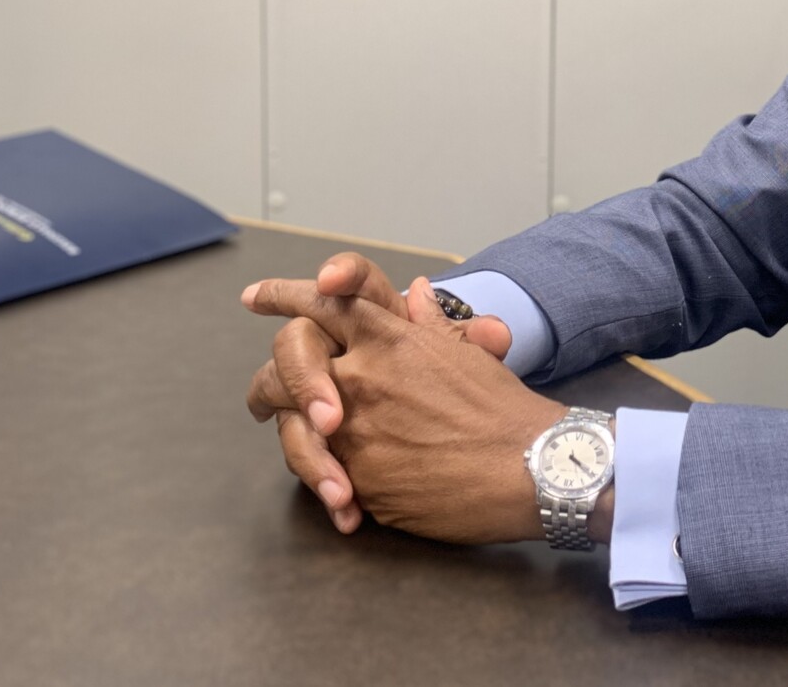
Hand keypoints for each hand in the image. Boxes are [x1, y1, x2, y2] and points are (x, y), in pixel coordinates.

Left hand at [244, 276, 566, 543]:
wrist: (530, 466)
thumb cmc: (505, 410)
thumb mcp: (467, 354)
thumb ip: (431, 324)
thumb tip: (416, 291)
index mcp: (392, 336)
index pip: (325, 300)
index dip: (285, 294)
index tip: (257, 296)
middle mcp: (364, 373)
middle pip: (289, 358)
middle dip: (268, 379)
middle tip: (258, 397)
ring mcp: (356, 425)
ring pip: (293, 422)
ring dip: (290, 438)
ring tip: (298, 458)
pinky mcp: (359, 474)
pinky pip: (325, 474)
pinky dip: (329, 484)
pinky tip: (339, 497)